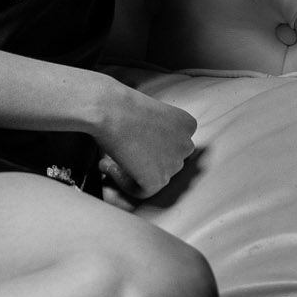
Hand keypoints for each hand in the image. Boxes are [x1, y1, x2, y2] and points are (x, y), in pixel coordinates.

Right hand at [95, 78, 197, 200]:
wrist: (108, 110)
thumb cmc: (121, 105)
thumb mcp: (148, 111)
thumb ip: (155, 130)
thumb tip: (144, 146)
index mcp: (187, 125)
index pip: (175, 143)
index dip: (154, 144)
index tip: (135, 141)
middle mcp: (186, 145)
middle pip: (168, 160)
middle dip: (147, 159)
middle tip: (123, 153)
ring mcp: (174, 164)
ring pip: (155, 176)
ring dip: (135, 171)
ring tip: (111, 160)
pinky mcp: (157, 180)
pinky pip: (142, 191)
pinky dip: (123, 183)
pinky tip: (109, 167)